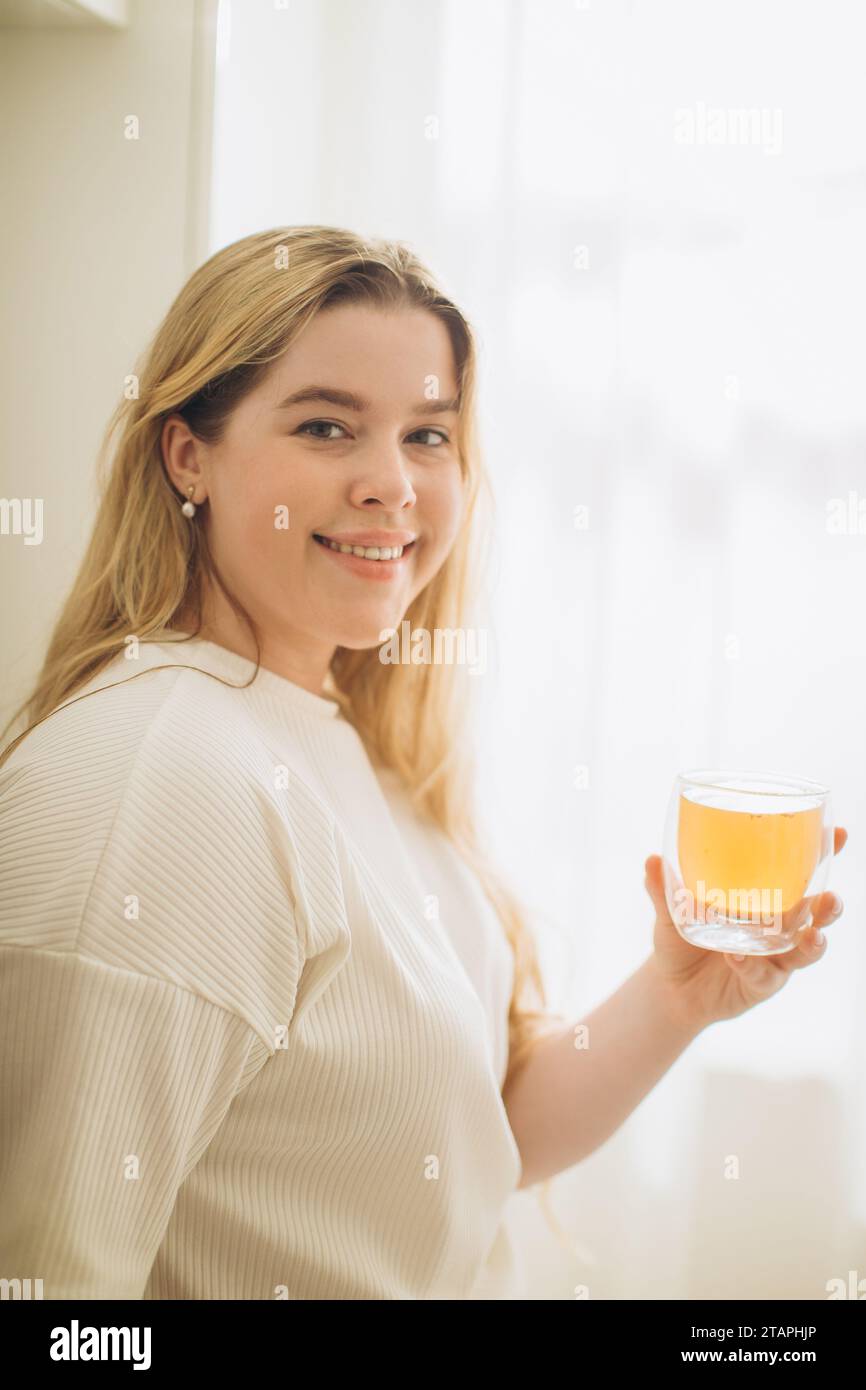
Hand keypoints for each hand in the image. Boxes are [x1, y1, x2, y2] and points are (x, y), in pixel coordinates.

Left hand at [643, 827, 847, 1031]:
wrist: (671, 987)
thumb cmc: (682, 938)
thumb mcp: (671, 910)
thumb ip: (664, 887)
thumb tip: (652, 860)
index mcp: (769, 897)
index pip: (803, 873)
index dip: (825, 854)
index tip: (841, 833)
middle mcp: (779, 926)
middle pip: (817, 914)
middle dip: (830, 905)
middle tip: (830, 897)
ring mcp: (774, 957)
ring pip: (806, 949)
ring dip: (813, 942)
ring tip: (812, 934)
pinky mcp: (762, 984)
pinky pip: (763, 974)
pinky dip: (751, 964)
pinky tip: (738, 956)